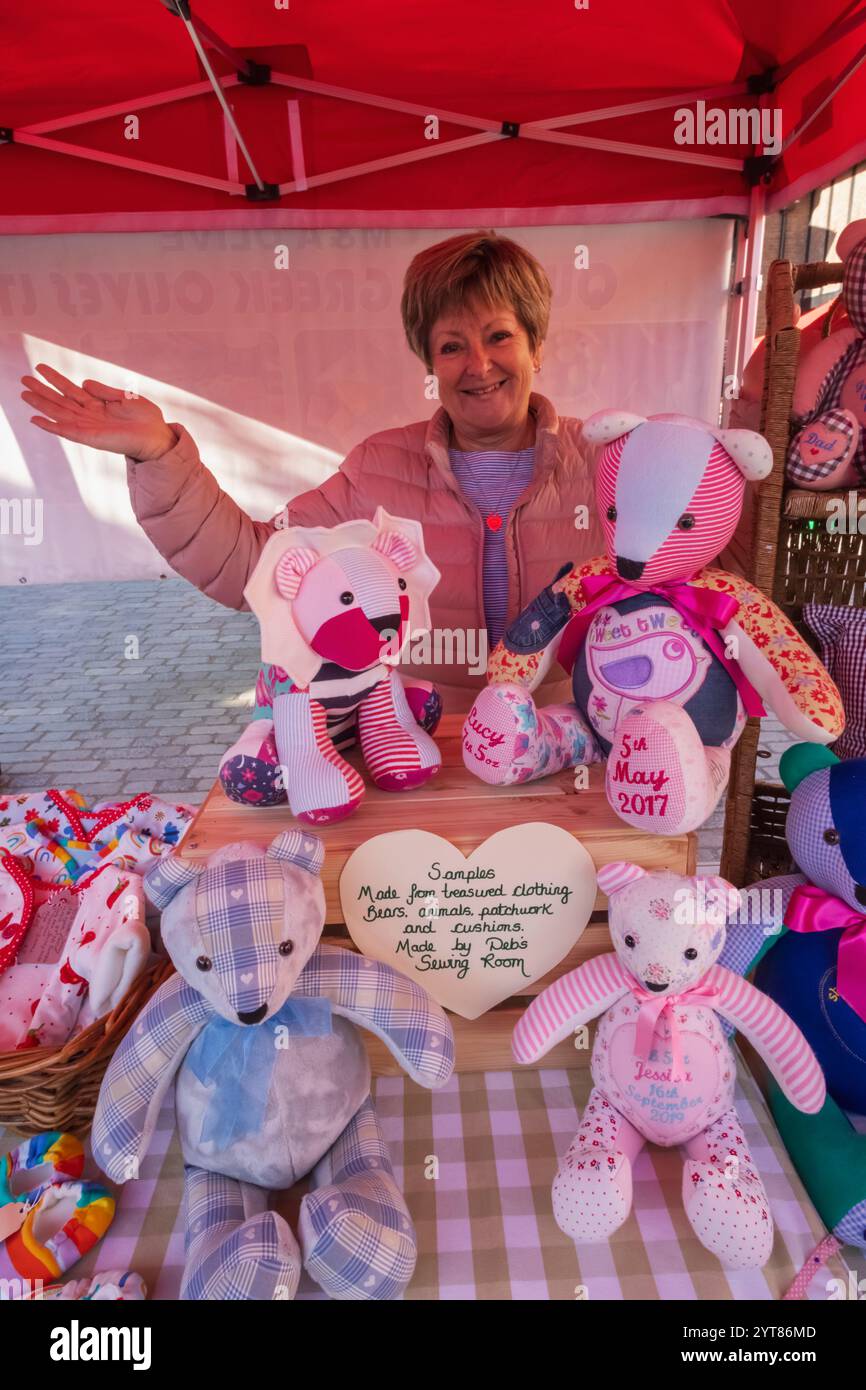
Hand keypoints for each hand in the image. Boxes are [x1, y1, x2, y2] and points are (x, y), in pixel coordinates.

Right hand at [20, 363, 177, 461]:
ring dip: (40, 404)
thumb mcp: (125, 397)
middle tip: (22, 379)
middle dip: (41, 390)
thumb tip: (83, 382)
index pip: (71, 390)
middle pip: (60, 401)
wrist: (157, 436)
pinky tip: (36, 419)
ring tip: (23, 393)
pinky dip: (51, 426)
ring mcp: (88, 427)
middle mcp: (90, 416)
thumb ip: (103, 391)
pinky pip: (67, 431)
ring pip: (59, 413)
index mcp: (97, 405)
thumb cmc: (147, 419)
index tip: (40, 367)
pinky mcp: (90, 438)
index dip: (55, 379)